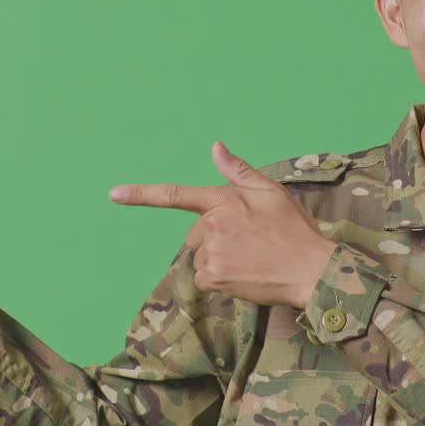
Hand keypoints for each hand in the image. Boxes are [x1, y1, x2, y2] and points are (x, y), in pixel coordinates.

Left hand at [110, 141, 336, 308]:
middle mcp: (212, 224)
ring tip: (252, 259)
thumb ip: (238, 171)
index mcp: (223, 200)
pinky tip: (246, 274)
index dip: (141, 194)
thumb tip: (215, 146)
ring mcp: (212, 252)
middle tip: (249, 242)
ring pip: (202, 257)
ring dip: (220, 259)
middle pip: (196, 235)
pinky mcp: (215, 276)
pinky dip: (221, 278)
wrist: (311, 268)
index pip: (175, 195)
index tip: (113, 194)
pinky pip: (206, 277)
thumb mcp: (270, 191)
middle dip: (215, 238)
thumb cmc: (293, 229)